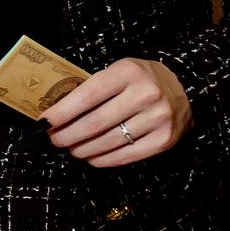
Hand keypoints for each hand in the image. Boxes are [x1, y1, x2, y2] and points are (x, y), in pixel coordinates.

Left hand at [44, 56, 191, 166]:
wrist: (185, 89)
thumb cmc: (140, 80)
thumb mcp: (119, 71)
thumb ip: (93, 87)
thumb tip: (56, 112)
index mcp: (128, 72)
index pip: (86, 96)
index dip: (61, 112)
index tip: (44, 122)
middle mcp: (145, 94)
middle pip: (94, 123)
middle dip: (67, 135)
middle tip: (54, 139)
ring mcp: (157, 118)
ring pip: (107, 142)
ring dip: (82, 149)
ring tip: (71, 148)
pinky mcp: (163, 139)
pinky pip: (125, 155)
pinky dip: (102, 159)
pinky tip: (91, 157)